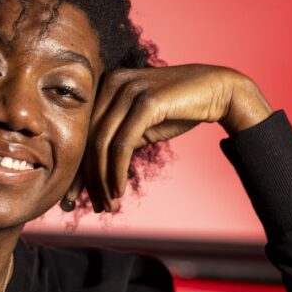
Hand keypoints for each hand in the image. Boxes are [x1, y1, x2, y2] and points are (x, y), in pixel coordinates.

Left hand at [62, 64, 272, 213]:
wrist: (216, 91)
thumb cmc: (178, 109)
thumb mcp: (141, 125)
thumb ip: (117, 140)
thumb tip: (92, 173)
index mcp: (107, 85)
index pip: (85, 132)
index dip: (78, 167)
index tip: (75, 196)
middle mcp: (113, 83)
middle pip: (89, 140)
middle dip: (89, 180)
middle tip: (95, 207)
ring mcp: (128, 89)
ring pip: (102, 145)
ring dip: (103, 182)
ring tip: (109, 205)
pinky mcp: (145, 102)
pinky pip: (122, 145)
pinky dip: (117, 172)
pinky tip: (119, 191)